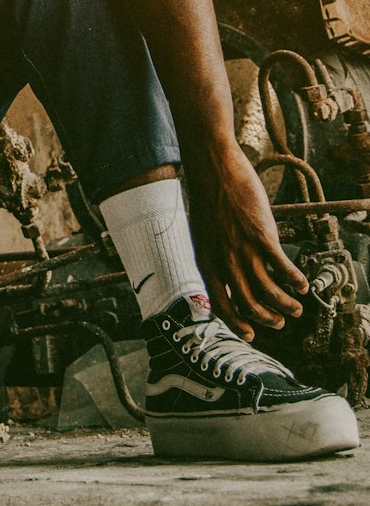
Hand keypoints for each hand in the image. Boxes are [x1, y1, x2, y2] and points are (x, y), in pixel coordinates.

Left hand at [184, 143, 307, 339]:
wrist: (213, 171)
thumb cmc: (208, 200)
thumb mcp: (202, 236)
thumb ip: (214, 257)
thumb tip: (226, 275)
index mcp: (207, 263)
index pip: (221, 306)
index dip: (237, 324)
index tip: (251, 334)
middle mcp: (224, 262)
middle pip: (249, 304)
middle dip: (267, 319)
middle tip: (280, 322)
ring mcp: (244, 250)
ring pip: (269, 292)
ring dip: (286, 305)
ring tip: (296, 308)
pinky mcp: (263, 236)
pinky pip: (283, 268)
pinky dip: (295, 281)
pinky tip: (302, 285)